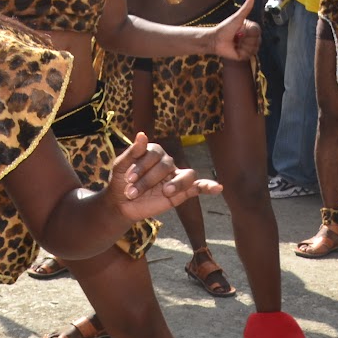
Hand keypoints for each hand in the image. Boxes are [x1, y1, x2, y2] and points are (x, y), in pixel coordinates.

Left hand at [105, 133, 222, 222]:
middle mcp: (167, 162)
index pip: (155, 153)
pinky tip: (217, 187)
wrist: (121, 204)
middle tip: (131, 193)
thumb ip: (133, 152)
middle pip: (166, 165)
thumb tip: (142, 134)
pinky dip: (209, 186)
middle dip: (147, 180)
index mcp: (154, 152)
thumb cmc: (120, 181)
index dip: (141, 165)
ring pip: (185, 174)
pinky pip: (198, 187)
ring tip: (164, 192)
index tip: (127, 179)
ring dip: (175, 184)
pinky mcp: (181, 193)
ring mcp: (175, 177)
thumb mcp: (120, 166)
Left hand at [212, 0, 261, 61]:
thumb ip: (246, 7)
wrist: (216, 40)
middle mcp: (251, 39)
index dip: (250, 31)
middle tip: (237, 36)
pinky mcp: (244, 56)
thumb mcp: (237, 17)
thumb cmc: (225, 28)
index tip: (241, 29)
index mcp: (251, 30)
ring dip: (243, 44)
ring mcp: (248, 48)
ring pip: (254, 48)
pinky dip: (242, 51)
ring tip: (236, 42)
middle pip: (258, 40)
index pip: (258, 31)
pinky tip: (235, 48)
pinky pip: (249, 54)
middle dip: (246, 38)